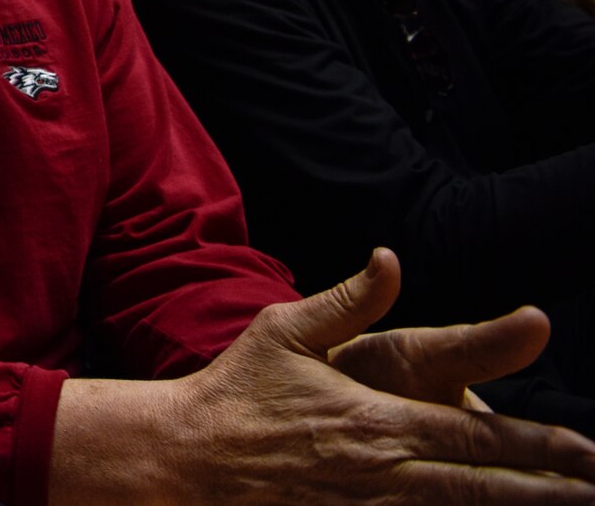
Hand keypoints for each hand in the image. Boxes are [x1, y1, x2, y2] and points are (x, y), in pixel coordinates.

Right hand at [167, 250, 594, 500]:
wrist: (189, 454)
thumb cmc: (237, 388)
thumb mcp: (285, 329)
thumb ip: (347, 300)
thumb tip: (389, 260)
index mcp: (376, 419)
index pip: (477, 437)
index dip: (539, 449)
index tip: (588, 454)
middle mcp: (382, 470)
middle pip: (485, 489)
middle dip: (551, 491)